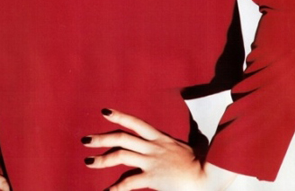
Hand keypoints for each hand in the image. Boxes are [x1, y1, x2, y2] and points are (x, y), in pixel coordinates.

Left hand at [82, 109, 235, 190]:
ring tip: (88, 161)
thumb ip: (170, 146)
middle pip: (122, 138)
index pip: (136, 123)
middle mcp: (153, 146)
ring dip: (102, 158)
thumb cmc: (200, 162)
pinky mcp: (153, 177)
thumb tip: (169, 146)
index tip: (104, 112)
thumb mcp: (183, 148)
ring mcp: (152, 161)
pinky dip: (117, 188)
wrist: (208, 174)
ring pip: (121, 155)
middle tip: (85, 140)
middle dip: (102, 138)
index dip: (119, 116)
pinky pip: (130, 182)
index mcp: (160, 138)